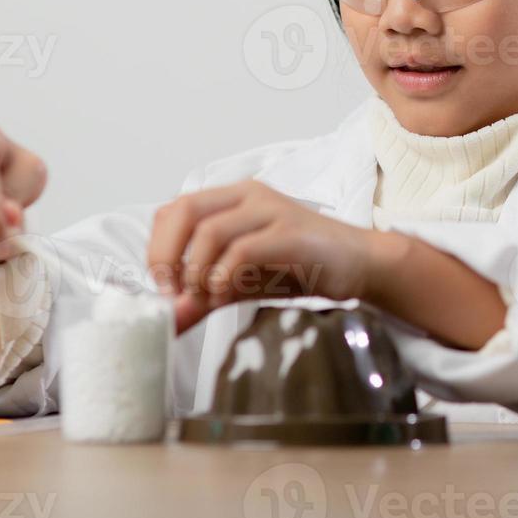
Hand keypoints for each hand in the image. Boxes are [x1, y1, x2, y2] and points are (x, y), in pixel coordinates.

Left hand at [145, 179, 397, 333]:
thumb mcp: (241, 282)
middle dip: (166, 256)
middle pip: (184, 211)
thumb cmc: (301, 267)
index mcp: (233, 198)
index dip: (158, 247)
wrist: (359, 264)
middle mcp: (249, 195)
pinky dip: (223, 277)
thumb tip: (166, 322)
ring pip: (209, 230)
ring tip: (205, 297)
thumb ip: (202, 296)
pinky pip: (242, 250)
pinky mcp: (291, 233)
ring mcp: (272, 210)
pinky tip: (226, 295)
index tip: (164, 286)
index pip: (173, 209)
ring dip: (196, 272)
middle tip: (173, 292)